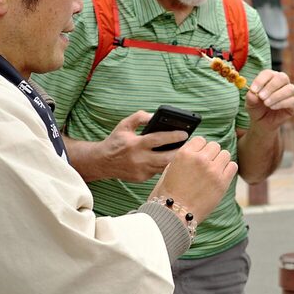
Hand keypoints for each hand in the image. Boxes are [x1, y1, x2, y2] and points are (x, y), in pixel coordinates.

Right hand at [70, 109, 185, 182]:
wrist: (102, 162)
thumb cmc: (116, 141)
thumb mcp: (124, 125)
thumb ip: (139, 117)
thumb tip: (155, 116)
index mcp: (135, 144)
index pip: (158, 139)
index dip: (174, 136)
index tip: (186, 133)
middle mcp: (139, 159)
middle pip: (167, 158)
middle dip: (181, 152)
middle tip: (190, 146)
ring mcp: (141, 171)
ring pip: (165, 166)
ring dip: (175, 160)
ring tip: (185, 152)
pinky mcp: (142, 178)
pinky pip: (158, 171)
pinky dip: (165, 165)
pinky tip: (171, 159)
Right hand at [150, 135, 237, 224]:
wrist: (174, 214)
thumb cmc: (169, 193)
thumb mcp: (170, 168)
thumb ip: (184, 157)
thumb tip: (196, 150)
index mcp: (185, 153)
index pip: (200, 140)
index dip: (200, 148)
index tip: (199, 157)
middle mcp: (199, 159)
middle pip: (214, 146)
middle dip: (211, 154)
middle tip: (207, 165)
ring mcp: (212, 170)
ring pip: (225, 154)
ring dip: (220, 161)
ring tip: (214, 171)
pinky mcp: (222, 182)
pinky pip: (232, 166)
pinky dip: (228, 170)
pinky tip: (220, 176)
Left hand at [247, 70, 293, 130]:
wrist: (262, 122)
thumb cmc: (256, 108)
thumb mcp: (250, 103)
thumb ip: (251, 97)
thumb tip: (253, 93)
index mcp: (270, 78)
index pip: (268, 73)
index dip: (261, 80)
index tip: (253, 90)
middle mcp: (282, 82)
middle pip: (282, 77)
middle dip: (271, 87)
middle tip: (261, 97)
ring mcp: (289, 93)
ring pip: (289, 89)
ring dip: (276, 96)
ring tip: (266, 103)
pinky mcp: (293, 104)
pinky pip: (292, 100)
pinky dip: (281, 103)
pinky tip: (272, 107)